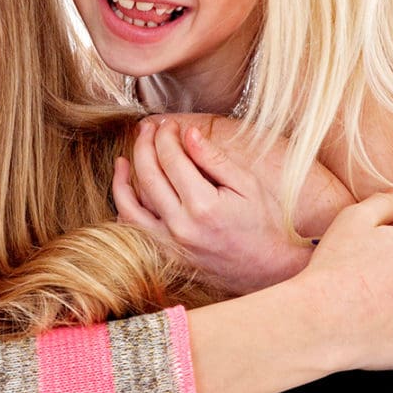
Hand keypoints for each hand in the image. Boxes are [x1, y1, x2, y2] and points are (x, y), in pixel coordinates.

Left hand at [114, 116, 313, 293]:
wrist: (268, 268)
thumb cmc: (264, 223)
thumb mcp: (247, 184)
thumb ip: (214, 159)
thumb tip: (188, 134)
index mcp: (204, 205)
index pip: (172, 160)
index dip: (166, 136)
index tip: (169, 124)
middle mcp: (181, 226)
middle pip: (149, 176)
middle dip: (144, 146)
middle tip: (148, 129)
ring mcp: (171, 244)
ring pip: (132, 205)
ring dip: (123, 179)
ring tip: (124, 158)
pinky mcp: (167, 255)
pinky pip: (136, 231)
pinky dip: (125, 210)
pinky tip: (125, 192)